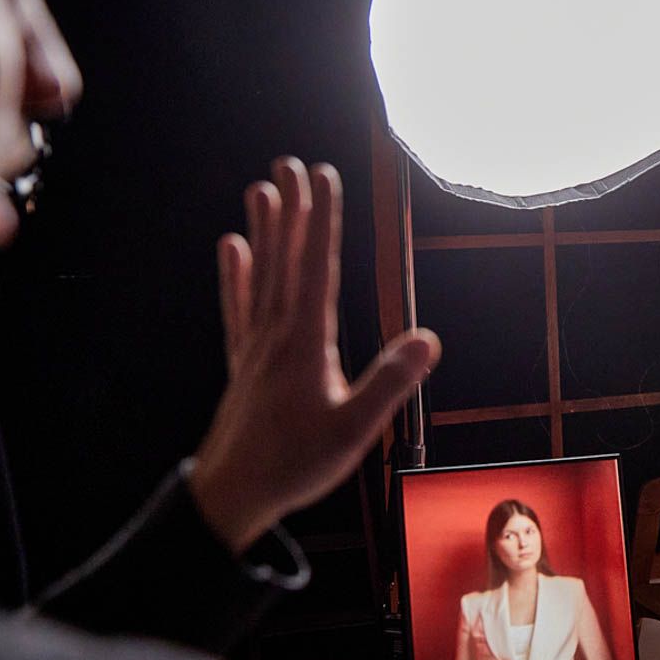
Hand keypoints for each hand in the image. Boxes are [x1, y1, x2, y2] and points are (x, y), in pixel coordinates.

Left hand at [189, 157, 440, 552]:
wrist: (231, 496)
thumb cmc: (294, 465)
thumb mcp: (353, 431)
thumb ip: (389, 384)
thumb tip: (429, 339)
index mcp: (305, 343)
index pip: (317, 266)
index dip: (323, 218)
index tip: (324, 174)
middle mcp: (276, 334)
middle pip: (284, 259)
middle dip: (292, 209)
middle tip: (290, 163)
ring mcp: (255, 347)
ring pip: (260, 275)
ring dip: (264, 230)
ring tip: (262, 188)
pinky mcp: (242, 364)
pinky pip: (238, 307)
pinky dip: (235, 274)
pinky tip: (232, 247)